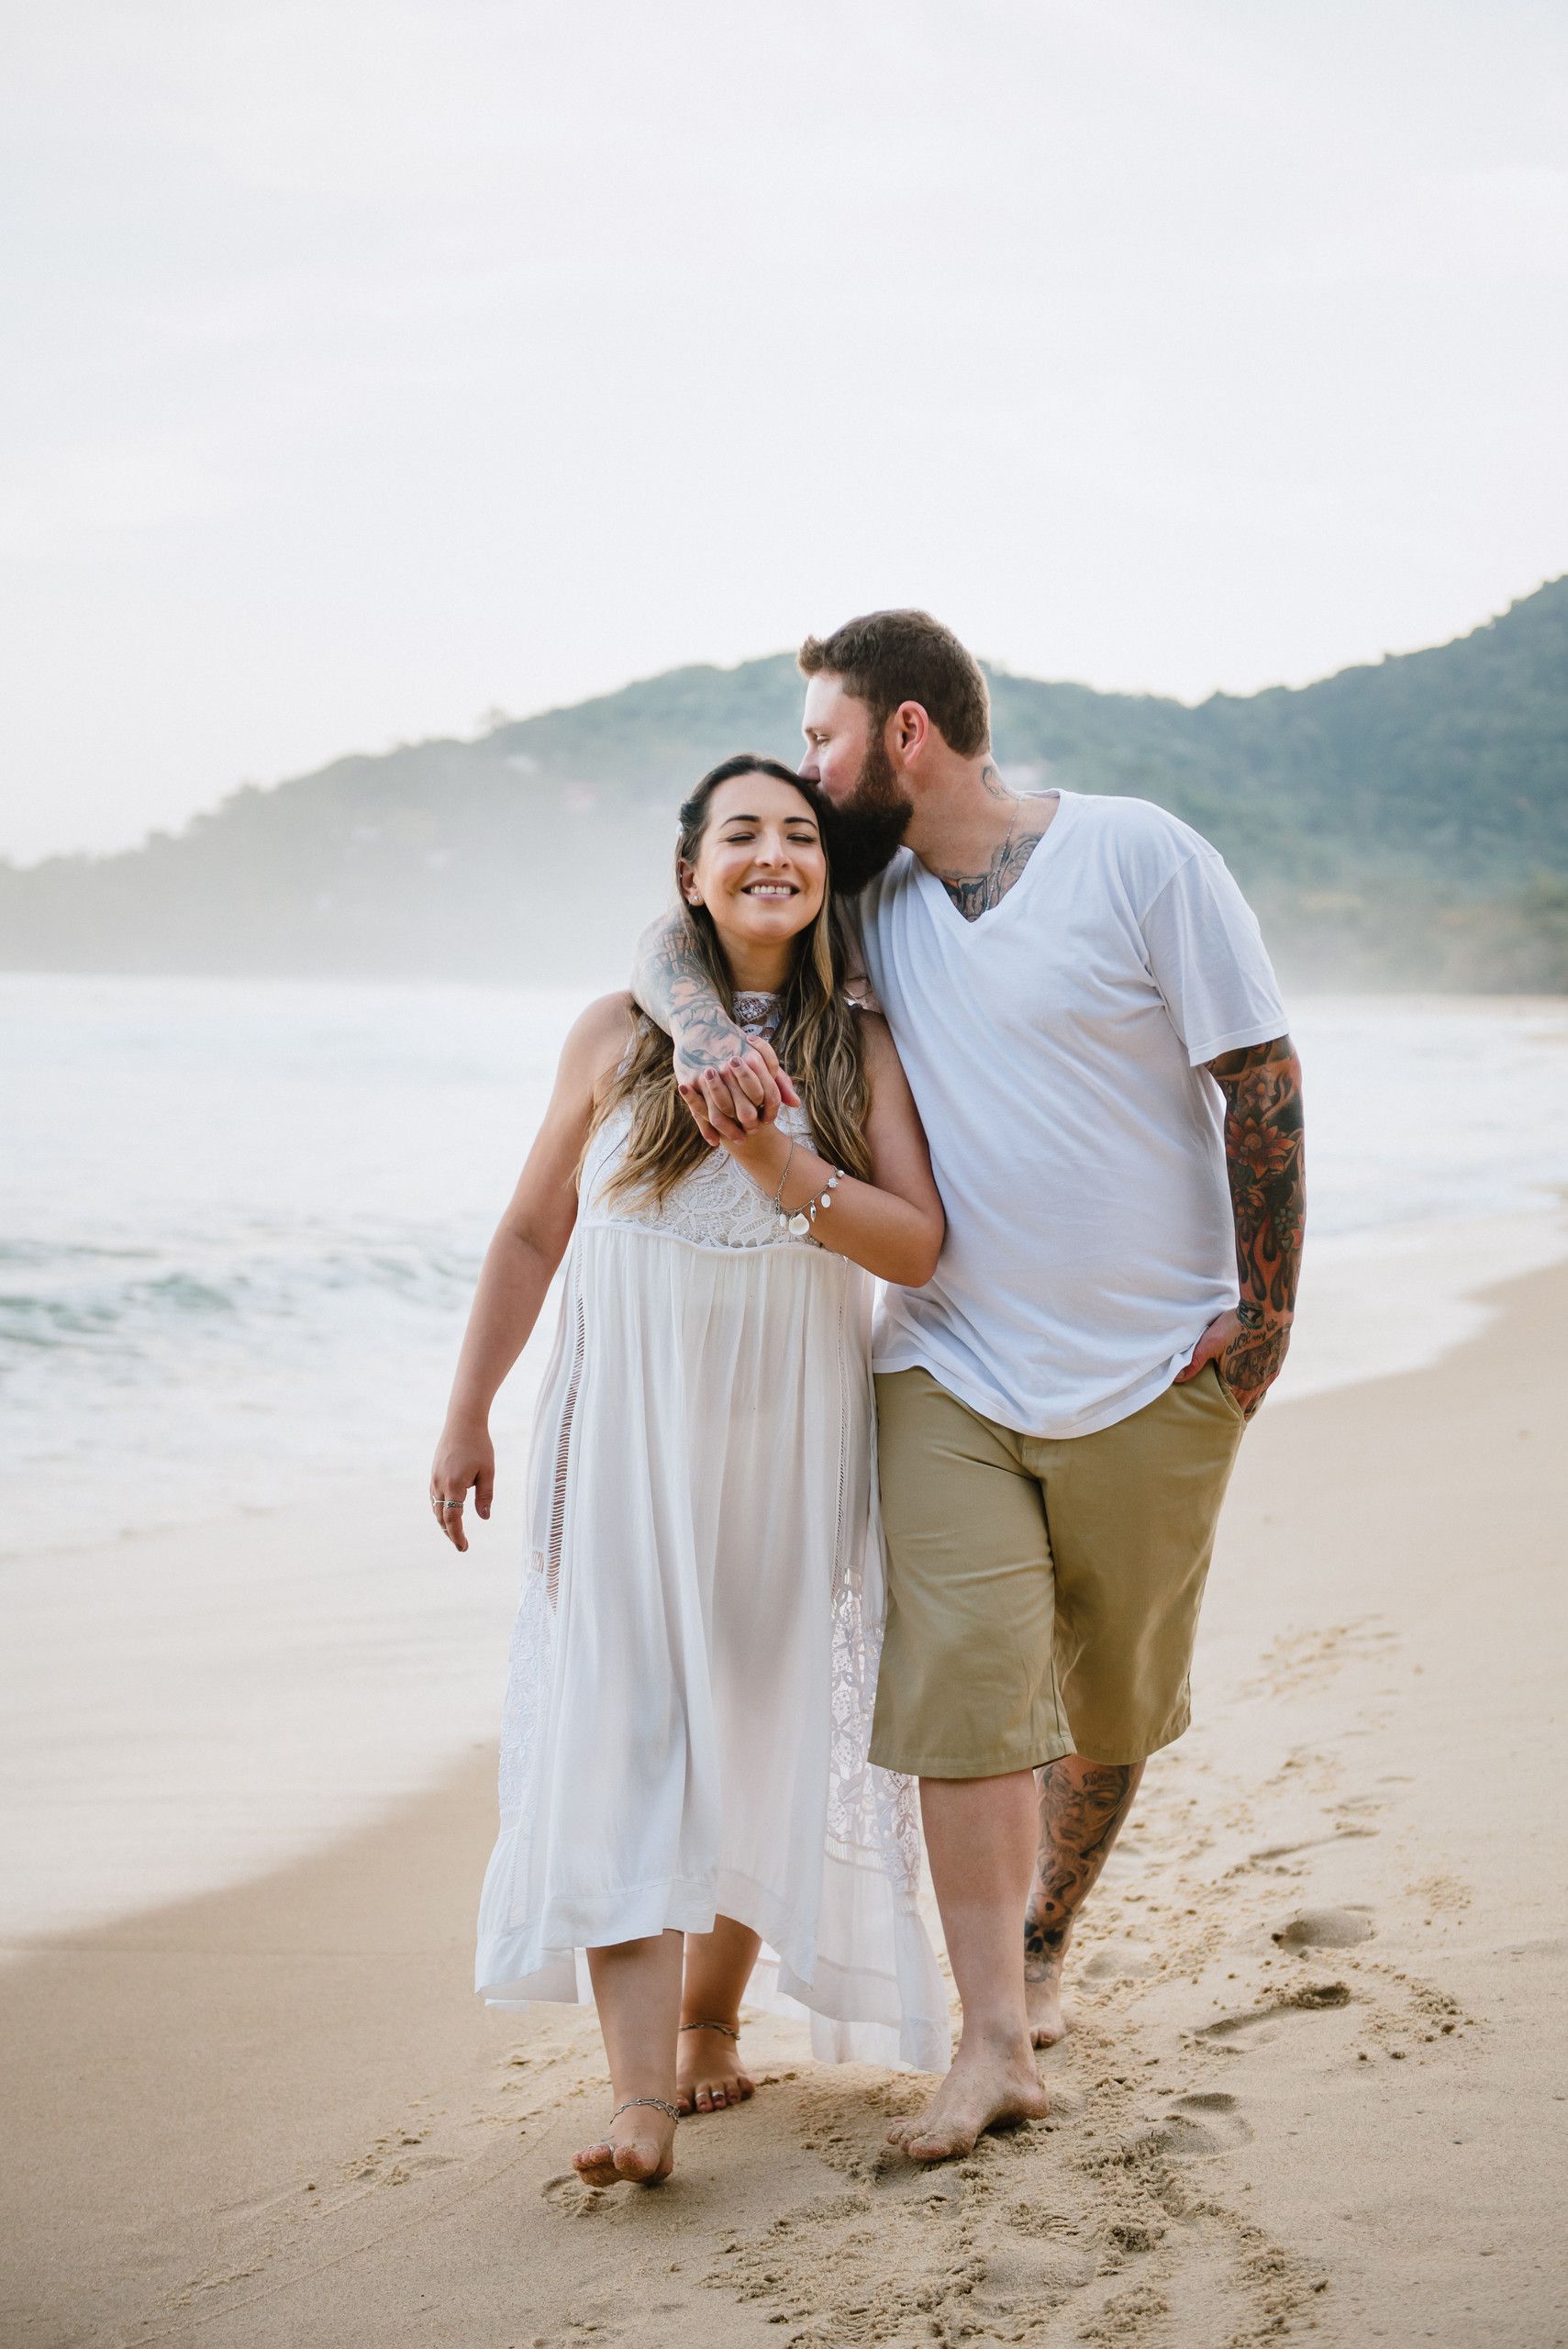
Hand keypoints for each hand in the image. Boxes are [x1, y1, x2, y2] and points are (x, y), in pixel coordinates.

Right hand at [429, 1424, 494, 1551]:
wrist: (462, 1423)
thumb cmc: (479, 1446)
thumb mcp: (487, 1472)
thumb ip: (485, 1496)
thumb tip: (484, 1518)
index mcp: (454, 1485)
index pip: (452, 1519)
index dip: (457, 1535)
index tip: (463, 1547)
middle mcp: (440, 1484)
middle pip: (441, 1517)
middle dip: (450, 1533)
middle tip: (461, 1545)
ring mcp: (434, 1478)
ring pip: (436, 1508)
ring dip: (444, 1522)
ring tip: (455, 1532)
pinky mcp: (433, 1473)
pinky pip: (434, 1497)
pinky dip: (440, 1509)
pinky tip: (448, 1512)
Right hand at [675, 1033, 800, 1146]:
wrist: (699, 1024)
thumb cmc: (734, 1044)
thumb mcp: (759, 1057)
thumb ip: (778, 1080)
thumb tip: (796, 1105)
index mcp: (752, 1060)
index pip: (768, 1096)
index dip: (771, 1112)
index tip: (768, 1120)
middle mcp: (730, 1068)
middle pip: (746, 1110)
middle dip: (752, 1124)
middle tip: (753, 1131)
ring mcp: (709, 1075)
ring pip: (721, 1115)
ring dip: (731, 1131)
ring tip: (738, 1138)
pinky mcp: (690, 1081)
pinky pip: (699, 1112)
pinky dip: (708, 1131)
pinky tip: (715, 1140)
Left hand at [1174, 1307, 1290, 1419]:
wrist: (1268, 1312)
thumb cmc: (1236, 1326)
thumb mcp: (1210, 1343)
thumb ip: (1194, 1362)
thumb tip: (1177, 1379)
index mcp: (1237, 1384)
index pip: (1228, 1408)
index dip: (1221, 1416)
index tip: (1216, 1424)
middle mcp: (1255, 1385)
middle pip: (1244, 1407)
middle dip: (1235, 1414)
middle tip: (1227, 1421)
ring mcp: (1268, 1375)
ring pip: (1257, 1398)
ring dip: (1248, 1403)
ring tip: (1241, 1411)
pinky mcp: (1277, 1365)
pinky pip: (1266, 1384)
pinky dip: (1259, 1389)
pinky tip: (1256, 1387)